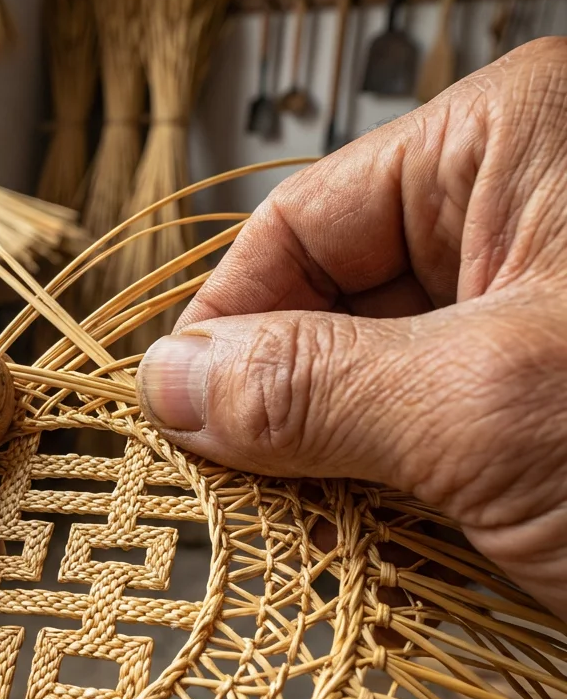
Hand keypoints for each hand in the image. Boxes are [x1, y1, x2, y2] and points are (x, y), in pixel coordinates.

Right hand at [138, 37, 566, 619]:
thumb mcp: (496, 408)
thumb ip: (312, 386)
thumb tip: (170, 381)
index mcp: (520, 145)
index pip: (304, 221)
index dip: (226, 322)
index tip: (174, 419)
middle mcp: (530, 221)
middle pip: (335, 303)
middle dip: (278, 405)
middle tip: (233, 499)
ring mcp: (544, 323)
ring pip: (374, 383)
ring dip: (331, 466)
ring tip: (305, 539)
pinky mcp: (552, 410)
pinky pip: (427, 439)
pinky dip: (387, 500)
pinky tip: (372, 553)